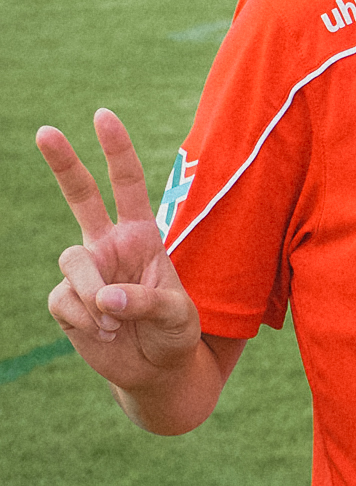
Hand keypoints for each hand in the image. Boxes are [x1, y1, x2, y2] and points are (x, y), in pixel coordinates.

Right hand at [36, 110, 201, 390]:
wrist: (156, 369)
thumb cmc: (176, 332)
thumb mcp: (179, 315)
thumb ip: (148, 300)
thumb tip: (105, 297)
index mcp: (142, 235)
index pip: (128, 185)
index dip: (116, 150)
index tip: (103, 116)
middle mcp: (109, 245)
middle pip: (81, 196)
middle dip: (64, 163)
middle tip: (46, 130)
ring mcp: (84, 271)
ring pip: (71, 262)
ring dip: (94, 293)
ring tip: (117, 322)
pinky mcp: (64, 300)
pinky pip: (64, 300)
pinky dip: (86, 319)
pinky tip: (104, 333)